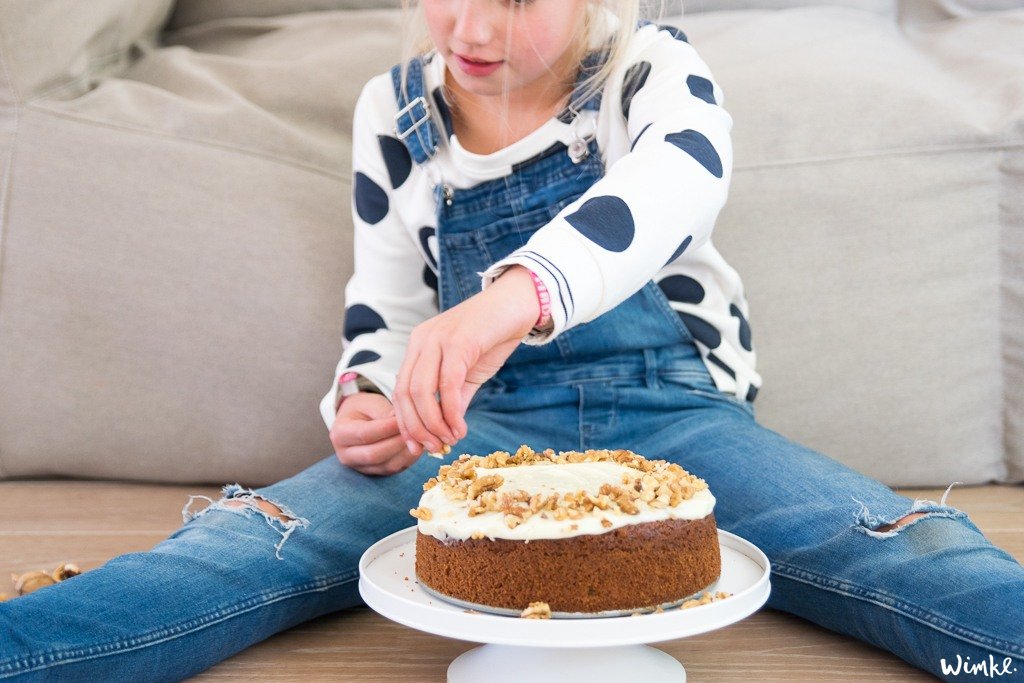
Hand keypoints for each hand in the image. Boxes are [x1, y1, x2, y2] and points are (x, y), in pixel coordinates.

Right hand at [330, 392, 419, 475]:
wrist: (359, 420)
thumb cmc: (365, 409)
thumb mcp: (371, 404)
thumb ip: (385, 413)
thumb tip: (404, 422)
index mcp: (340, 434)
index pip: (365, 434)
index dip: (387, 428)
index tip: (406, 419)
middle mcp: (346, 455)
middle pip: (375, 454)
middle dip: (398, 442)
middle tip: (417, 431)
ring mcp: (361, 467)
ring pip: (386, 465)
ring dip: (406, 452)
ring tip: (420, 438)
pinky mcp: (376, 472)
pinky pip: (394, 469)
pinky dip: (409, 459)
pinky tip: (418, 446)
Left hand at [393, 265, 538, 454]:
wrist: (518, 304)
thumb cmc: (493, 337)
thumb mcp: (467, 374)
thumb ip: (454, 400)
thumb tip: (445, 431)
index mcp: (418, 347)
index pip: (400, 391)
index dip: (406, 423)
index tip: (417, 448)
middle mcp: (422, 341)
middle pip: (405, 394)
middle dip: (417, 428)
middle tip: (435, 448)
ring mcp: (438, 339)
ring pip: (422, 391)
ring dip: (433, 423)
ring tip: (450, 439)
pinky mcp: (459, 341)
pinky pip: (448, 384)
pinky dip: (451, 411)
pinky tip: (460, 427)